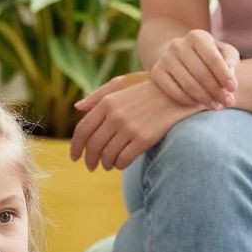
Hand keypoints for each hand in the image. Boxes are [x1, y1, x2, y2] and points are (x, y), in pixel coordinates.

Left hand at [70, 74, 195, 170]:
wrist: (176, 93)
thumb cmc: (146, 89)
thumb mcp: (121, 85)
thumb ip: (98, 96)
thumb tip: (77, 108)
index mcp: (106, 103)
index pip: (82, 130)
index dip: (75, 147)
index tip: (74, 157)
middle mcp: (115, 115)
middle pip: (93, 146)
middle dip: (89, 160)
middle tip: (90, 166)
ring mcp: (129, 128)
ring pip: (107, 155)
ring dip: (105, 164)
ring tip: (107, 165)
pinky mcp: (143, 139)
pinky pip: (123, 160)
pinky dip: (119, 165)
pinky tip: (120, 163)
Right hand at [151, 30, 238, 109]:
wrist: (178, 56)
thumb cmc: (207, 56)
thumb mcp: (222, 52)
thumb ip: (230, 60)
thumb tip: (230, 75)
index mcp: (197, 36)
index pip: (213, 58)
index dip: (224, 75)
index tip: (234, 89)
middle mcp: (178, 44)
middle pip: (201, 73)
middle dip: (216, 91)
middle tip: (228, 102)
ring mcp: (165, 58)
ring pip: (188, 84)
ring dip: (204, 98)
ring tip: (216, 106)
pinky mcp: (156, 72)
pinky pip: (173, 91)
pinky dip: (188, 101)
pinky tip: (199, 105)